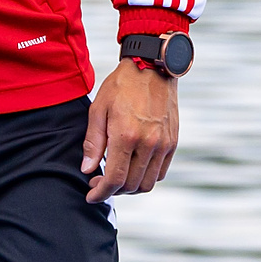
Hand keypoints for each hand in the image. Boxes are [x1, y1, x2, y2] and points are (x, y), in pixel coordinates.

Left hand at [81, 60, 178, 201]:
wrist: (152, 66)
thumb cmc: (122, 85)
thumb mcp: (99, 109)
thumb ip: (93, 142)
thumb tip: (87, 169)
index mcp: (126, 135)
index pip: (115, 179)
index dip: (101, 193)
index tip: (91, 195)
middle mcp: (149, 143)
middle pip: (131, 185)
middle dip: (112, 191)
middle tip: (99, 182)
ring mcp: (164, 143)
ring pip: (148, 183)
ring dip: (130, 187)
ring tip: (117, 177)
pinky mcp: (173, 141)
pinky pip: (160, 172)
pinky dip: (146, 177)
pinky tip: (133, 168)